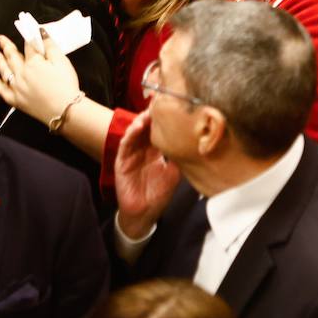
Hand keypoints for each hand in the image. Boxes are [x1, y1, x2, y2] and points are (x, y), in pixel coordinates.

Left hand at [0, 29, 83, 124]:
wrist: (64, 109)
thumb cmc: (65, 84)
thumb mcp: (62, 61)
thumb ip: (50, 46)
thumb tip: (41, 32)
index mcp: (33, 63)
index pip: (28, 46)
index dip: (27, 36)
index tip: (24, 29)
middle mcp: (20, 73)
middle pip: (11, 56)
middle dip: (4, 44)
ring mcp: (16, 87)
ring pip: (4, 70)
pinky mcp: (15, 100)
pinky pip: (2, 90)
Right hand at [114, 110, 180, 238]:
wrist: (145, 213)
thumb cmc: (159, 193)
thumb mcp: (175, 173)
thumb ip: (180, 158)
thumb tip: (195, 143)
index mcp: (155, 151)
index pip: (159, 130)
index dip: (164, 119)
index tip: (173, 106)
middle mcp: (143, 150)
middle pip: (146, 128)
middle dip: (152, 116)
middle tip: (160, 104)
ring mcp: (131, 155)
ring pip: (134, 133)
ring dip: (140, 122)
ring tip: (148, 113)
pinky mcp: (121, 163)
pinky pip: (124, 146)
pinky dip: (129, 135)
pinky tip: (136, 128)